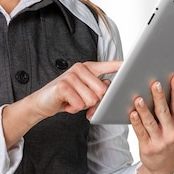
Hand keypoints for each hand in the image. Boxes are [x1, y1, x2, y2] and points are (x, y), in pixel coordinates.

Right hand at [2, 60, 121, 148]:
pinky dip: (73, 109)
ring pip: (92, 99)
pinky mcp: (63, 86)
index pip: (108, 65)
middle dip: (95, 102)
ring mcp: (71, 75)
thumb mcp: (84, 91)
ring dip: (82, 106)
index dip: (120, 66)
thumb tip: (110, 90)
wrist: (41, 103)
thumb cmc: (66, 97)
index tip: (132, 64)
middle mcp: (80, 68)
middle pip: (102, 91)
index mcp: (88, 68)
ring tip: (72, 101)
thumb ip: (98, 88)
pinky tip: (66, 104)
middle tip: (81, 102)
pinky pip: (79, 104)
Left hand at [131, 74, 173, 173]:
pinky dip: (136, 122)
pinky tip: (132, 113)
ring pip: (150, 122)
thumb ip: (169, 113)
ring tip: (139, 98)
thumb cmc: (168, 141)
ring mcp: (160, 141)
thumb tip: (160, 90)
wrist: (164, 167)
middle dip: (159, 97)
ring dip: (144, 109)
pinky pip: (140, 132)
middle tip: (155, 83)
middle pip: (164, 111)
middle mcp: (171, 132)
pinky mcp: (148, 147)